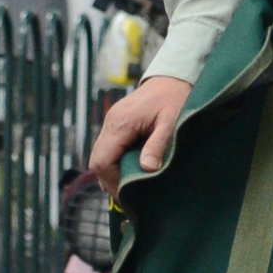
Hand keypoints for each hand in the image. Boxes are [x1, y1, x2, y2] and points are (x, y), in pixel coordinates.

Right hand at [87, 70, 192, 184]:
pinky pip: (107, 149)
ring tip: (132, 185)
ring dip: (112, 173)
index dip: (113, 181)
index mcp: (121, 123)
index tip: (130, 193)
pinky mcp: (116, 124)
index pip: (102, 161)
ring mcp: (111, 122)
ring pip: (100, 156)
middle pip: (97, 161)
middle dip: (111, 181)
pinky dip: (115, 163)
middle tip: (131, 195)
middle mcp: (110, 122)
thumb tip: (147, 168)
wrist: (172, 78)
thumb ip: (158, 144)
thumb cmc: (175, 98)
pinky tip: (131, 171)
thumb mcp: (171, 122)